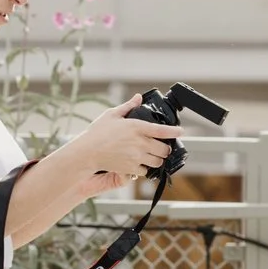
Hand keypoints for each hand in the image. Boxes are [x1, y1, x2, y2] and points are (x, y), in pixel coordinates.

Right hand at [65, 96, 179, 188]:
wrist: (87, 152)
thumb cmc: (97, 133)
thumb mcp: (112, 115)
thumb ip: (128, 106)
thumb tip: (138, 98)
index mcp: (137, 127)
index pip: (163, 130)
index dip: (175, 131)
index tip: (180, 131)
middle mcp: (140, 143)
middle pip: (164, 149)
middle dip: (165, 148)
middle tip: (162, 146)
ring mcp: (137, 157)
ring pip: (158, 161)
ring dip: (157, 159)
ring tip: (152, 155)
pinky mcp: (131, 168)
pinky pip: (146, 171)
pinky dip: (146, 168)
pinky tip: (140, 163)